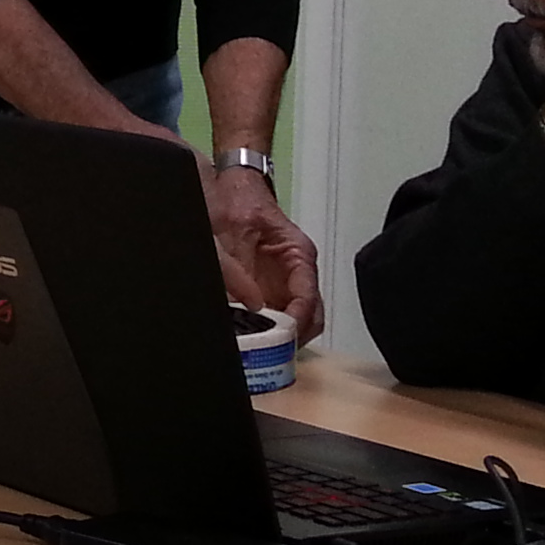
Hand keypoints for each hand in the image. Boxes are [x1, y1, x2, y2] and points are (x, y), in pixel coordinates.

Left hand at [206, 163, 324, 340]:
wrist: (233, 190)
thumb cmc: (241, 201)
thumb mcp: (234, 228)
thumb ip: (235, 266)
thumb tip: (249, 303)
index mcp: (299, 254)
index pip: (309, 297)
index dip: (299, 321)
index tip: (284, 337)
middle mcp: (298, 273)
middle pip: (311, 317)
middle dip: (295, 338)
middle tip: (272, 354)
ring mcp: (286, 284)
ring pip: (298, 323)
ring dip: (283, 339)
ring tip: (262, 351)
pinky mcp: (272, 292)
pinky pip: (277, 319)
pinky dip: (268, 332)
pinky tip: (252, 337)